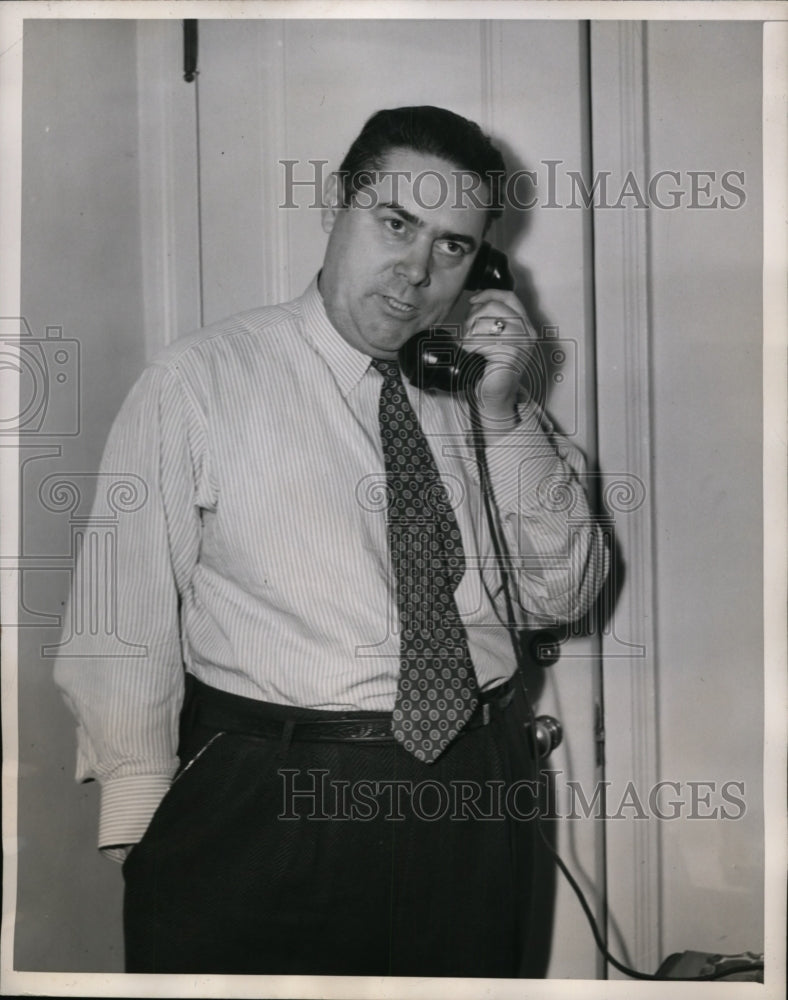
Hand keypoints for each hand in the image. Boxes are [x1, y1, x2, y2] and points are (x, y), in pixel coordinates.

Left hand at [463, 289, 534, 426]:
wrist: (496, 396)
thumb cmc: (491, 368)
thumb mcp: (494, 338)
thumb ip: (491, 319)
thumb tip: (474, 302)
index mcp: (525, 325)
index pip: (508, 296)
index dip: (488, 294)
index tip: (472, 301)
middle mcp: (527, 332)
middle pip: (493, 307)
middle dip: (473, 317)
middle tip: (467, 334)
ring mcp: (521, 343)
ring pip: (484, 324)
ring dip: (469, 335)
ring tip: (470, 348)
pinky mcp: (511, 355)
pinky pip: (481, 341)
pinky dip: (471, 348)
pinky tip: (473, 356)